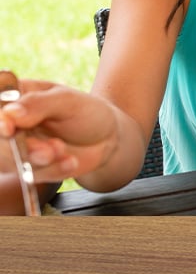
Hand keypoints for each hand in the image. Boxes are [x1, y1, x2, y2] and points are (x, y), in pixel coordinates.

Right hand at [0, 79, 118, 183]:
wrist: (106, 138)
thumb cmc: (86, 111)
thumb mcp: (68, 101)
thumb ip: (39, 104)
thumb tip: (10, 113)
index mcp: (16, 97)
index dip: (0, 120)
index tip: (8, 127)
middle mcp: (10, 123)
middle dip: (20, 147)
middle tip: (48, 149)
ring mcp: (16, 147)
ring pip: (9, 161)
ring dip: (36, 160)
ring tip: (61, 151)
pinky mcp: (27, 168)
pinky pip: (29, 175)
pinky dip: (51, 171)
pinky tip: (69, 162)